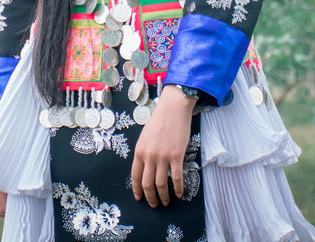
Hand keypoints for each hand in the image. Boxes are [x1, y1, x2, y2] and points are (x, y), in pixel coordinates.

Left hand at [131, 84, 196, 207]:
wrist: (172, 109)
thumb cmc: (159, 121)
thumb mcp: (145, 137)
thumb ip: (144, 153)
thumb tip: (145, 169)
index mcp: (139, 152)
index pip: (135, 176)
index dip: (137, 190)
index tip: (140, 198)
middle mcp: (149, 156)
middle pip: (147, 184)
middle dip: (150, 198)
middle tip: (154, 205)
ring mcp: (163, 157)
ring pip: (161, 184)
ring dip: (164, 196)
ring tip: (167, 202)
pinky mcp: (176, 155)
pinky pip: (177, 178)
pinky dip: (178, 188)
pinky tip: (180, 194)